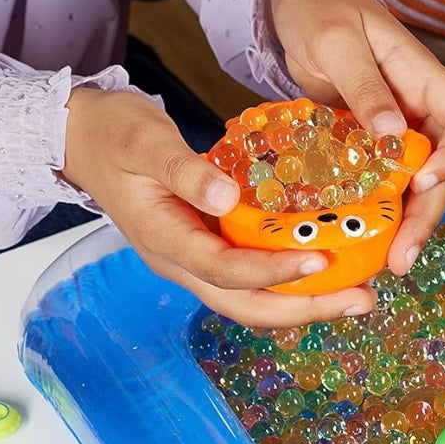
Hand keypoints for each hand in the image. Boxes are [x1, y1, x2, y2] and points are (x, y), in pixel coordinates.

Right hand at [62, 87, 377, 326]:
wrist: (82, 138)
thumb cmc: (113, 134)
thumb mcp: (144, 142)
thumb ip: (184, 171)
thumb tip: (225, 197)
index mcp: (164, 241)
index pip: (226, 271)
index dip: (274, 272)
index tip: (321, 261)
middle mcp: (180, 262)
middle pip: (246, 306)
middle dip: (305, 309)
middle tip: (362, 300)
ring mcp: (192, 260)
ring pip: (250, 300)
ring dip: (303, 303)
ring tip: (355, 295)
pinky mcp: (204, 248)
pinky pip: (250, 277)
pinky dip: (288, 280)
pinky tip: (326, 269)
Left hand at [268, 0, 444, 273]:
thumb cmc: (320, 7)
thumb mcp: (337, 42)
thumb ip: (365, 87)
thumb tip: (394, 137)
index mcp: (424, 77)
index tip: (424, 182)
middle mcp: (419, 107)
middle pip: (443, 167)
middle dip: (428, 213)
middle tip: (403, 256)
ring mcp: (395, 128)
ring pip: (415, 182)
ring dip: (406, 223)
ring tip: (388, 264)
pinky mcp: (368, 143)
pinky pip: (382, 182)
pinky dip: (377, 213)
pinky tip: (362, 243)